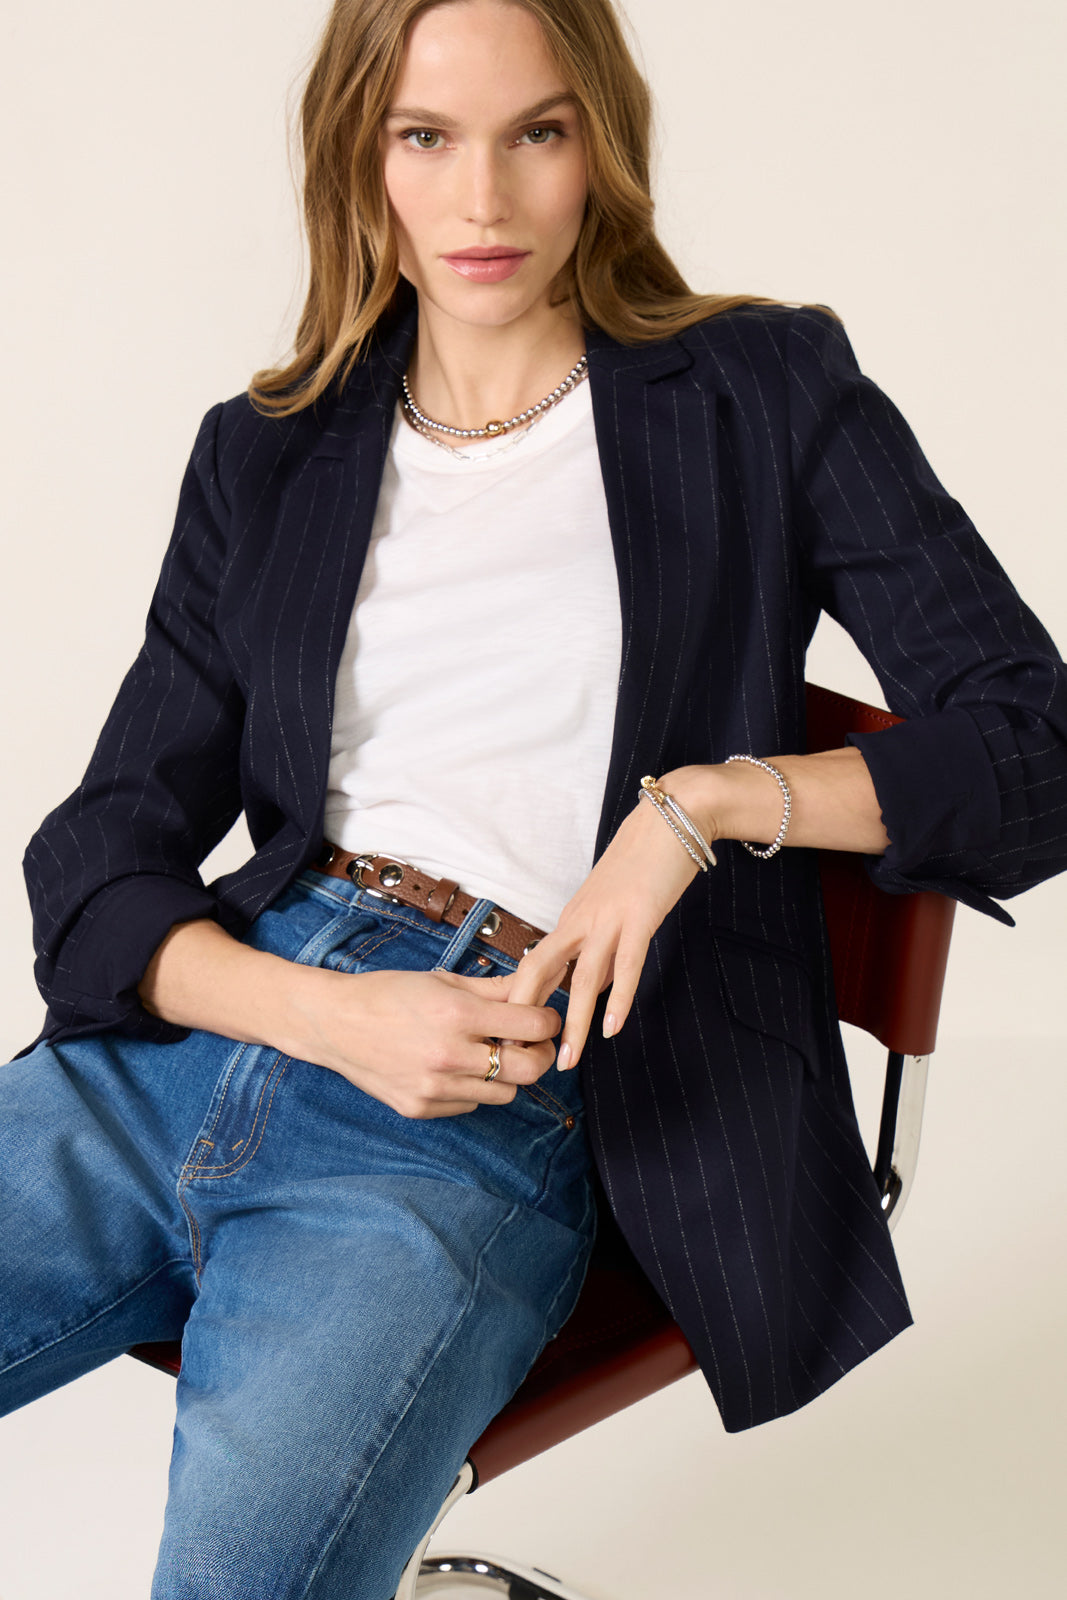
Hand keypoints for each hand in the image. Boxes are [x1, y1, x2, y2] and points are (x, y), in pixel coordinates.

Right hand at [284, 964, 561, 1118]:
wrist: (334, 1023)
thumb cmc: (388, 994)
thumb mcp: (443, 980)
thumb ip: (496, 988)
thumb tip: (536, 987)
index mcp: (457, 1014)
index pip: (533, 1025)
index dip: (548, 1021)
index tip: (545, 1017)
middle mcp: (449, 1055)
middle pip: (529, 1070)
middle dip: (540, 1054)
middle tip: (532, 1043)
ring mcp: (435, 1088)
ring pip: (504, 1093)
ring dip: (507, 1074)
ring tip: (489, 1053)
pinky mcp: (421, 1109)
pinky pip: (471, 1105)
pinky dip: (473, 1089)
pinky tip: (456, 1067)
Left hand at [505, 782, 706, 1071]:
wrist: (672, 818)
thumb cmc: (643, 862)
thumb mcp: (611, 908)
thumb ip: (601, 950)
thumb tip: (595, 989)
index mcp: (571, 918)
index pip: (534, 965)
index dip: (520, 1002)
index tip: (512, 1037)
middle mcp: (581, 920)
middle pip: (540, 972)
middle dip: (529, 1018)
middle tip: (522, 1058)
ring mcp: (609, 918)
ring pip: (582, 979)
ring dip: (574, 1024)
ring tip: (567, 1060)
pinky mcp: (640, 917)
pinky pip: (627, 965)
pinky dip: (619, 999)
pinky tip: (612, 1028)